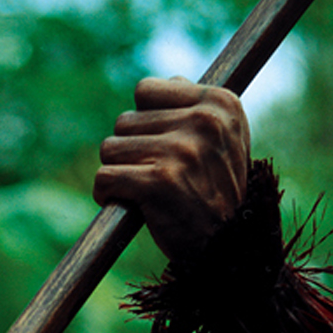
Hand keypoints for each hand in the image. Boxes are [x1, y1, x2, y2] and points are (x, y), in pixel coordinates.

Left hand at [92, 77, 249, 260]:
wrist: (227, 250)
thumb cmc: (216, 195)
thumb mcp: (225, 141)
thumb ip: (196, 107)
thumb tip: (166, 82)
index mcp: (221, 104)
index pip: (146, 90)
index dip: (144, 121)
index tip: (161, 145)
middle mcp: (204, 122)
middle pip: (124, 120)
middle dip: (131, 151)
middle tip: (156, 177)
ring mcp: (181, 151)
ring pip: (110, 148)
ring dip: (119, 173)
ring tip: (147, 192)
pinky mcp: (158, 182)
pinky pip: (105, 177)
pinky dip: (107, 194)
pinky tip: (130, 205)